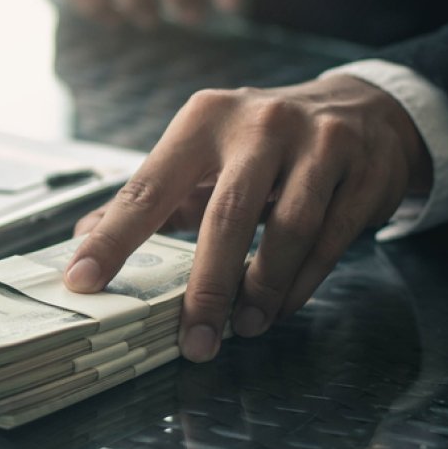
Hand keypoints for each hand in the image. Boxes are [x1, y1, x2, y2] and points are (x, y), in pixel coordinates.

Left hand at [63, 74, 432, 361]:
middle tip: (193, 339)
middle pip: (225, 216)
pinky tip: (281, 307)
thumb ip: (151, 195)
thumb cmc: (264, 141)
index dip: (114, 238)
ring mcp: (318, 143)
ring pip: (288, 230)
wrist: (364, 109)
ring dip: (262, 289)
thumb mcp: (204, 151)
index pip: (148, 186)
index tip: (84, 279)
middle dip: (206, 287)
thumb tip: (84, 237)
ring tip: (243, 327)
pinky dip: (303, 282)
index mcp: (204, 119)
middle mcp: (259, 125)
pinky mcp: (363, 170)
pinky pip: (330, 239)